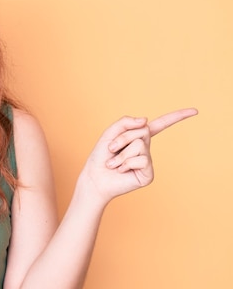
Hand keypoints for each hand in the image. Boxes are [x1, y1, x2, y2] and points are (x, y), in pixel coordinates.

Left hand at [78, 108, 197, 204]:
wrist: (95, 178)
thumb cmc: (101, 156)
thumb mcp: (110, 134)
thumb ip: (125, 122)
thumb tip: (146, 120)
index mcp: (139, 137)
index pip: (160, 125)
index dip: (177, 117)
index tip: (195, 111)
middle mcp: (146, 148)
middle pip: (142, 131)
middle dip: (122, 138)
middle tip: (111, 149)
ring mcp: (148, 161)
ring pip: (140, 145)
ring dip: (121, 153)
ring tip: (114, 163)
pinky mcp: (148, 174)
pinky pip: (141, 159)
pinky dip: (126, 163)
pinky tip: (120, 170)